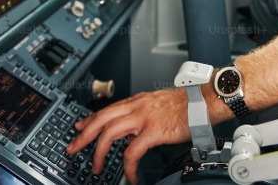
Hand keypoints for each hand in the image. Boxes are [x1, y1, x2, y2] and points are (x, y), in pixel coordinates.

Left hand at [66, 88, 190, 183]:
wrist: (205, 101)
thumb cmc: (187, 104)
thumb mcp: (159, 105)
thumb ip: (144, 115)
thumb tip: (134, 130)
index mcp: (137, 101)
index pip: (107, 109)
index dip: (89, 119)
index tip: (78, 127)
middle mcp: (136, 107)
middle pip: (101, 119)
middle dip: (83, 135)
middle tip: (72, 147)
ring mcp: (143, 118)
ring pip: (109, 133)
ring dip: (98, 152)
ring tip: (95, 167)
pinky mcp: (153, 132)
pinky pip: (132, 152)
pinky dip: (128, 167)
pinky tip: (131, 176)